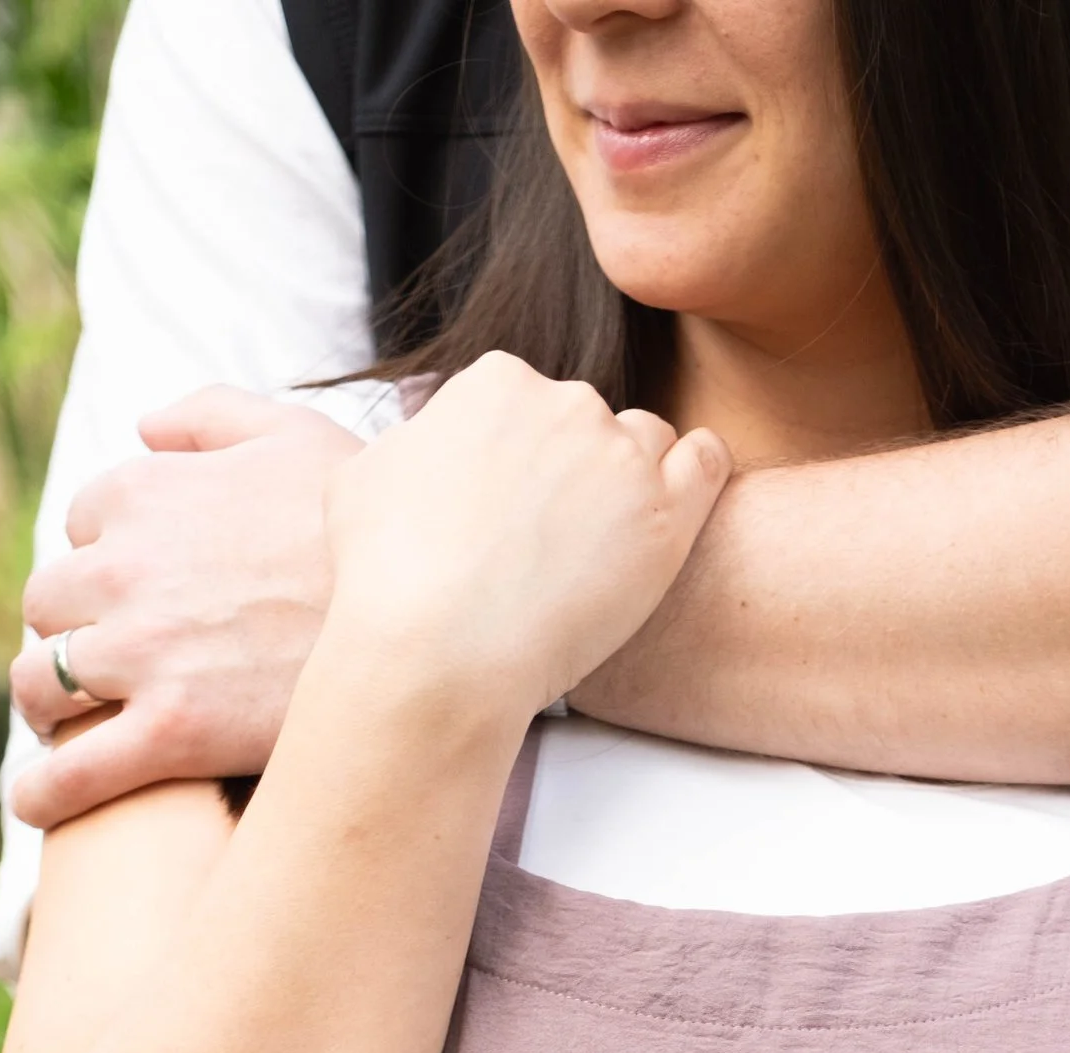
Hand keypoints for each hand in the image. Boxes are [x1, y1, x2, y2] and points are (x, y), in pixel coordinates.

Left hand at [11, 389, 355, 829]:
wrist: (430, 614)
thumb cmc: (372, 527)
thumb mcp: (296, 435)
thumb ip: (213, 416)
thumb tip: (145, 427)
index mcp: (144, 490)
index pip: (82, 529)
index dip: (105, 568)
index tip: (133, 600)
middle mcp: (124, 567)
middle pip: (48, 607)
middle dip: (65, 635)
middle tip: (94, 672)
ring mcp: (142, 654)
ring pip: (42, 686)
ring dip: (47, 709)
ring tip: (67, 734)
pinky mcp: (171, 734)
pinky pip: (72, 772)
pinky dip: (41, 793)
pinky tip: (35, 806)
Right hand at [320, 353, 729, 728]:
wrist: (436, 653)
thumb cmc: (385, 580)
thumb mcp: (363, 480)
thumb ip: (408, 446)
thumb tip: (421, 446)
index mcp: (494, 381)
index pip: (528, 402)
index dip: (521, 458)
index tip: (513, 509)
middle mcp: (563, 400)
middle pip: (586, 422)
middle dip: (574, 472)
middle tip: (551, 544)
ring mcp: (619, 454)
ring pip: (648, 444)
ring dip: (631, 483)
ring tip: (604, 547)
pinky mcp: (664, 515)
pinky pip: (705, 464)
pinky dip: (699, 475)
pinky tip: (678, 507)